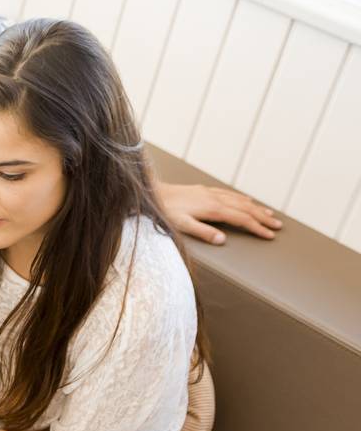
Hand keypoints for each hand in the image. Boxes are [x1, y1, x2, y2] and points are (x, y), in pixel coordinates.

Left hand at [155, 181, 280, 243]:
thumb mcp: (182, 225)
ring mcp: (211, 193)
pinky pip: (230, 194)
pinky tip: (247, 200)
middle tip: (278, 226)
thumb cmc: (165, 211)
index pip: (242, 220)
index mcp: (213, 209)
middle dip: (263, 218)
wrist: (153, 193)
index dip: (257, 228)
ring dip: (257, 208)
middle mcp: (216, 199)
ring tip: (270, 214)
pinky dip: (243, 198)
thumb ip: (203, 232)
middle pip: (246, 209)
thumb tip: (223, 240)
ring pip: (240, 200)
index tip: (270, 235)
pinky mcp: (205, 191)